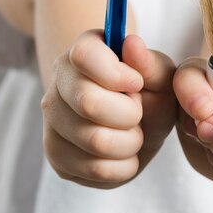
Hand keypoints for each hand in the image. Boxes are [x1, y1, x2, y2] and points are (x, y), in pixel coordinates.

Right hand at [41, 29, 175, 188]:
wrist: (139, 124)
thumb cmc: (150, 92)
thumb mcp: (160, 74)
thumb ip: (149, 62)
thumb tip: (131, 43)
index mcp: (83, 50)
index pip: (84, 55)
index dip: (117, 74)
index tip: (136, 83)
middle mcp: (59, 81)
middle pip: (89, 103)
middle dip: (129, 114)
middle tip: (137, 112)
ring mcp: (52, 120)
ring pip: (94, 141)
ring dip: (129, 142)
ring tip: (133, 133)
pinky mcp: (56, 156)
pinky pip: (94, 170)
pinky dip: (122, 166)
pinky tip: (124, 152)